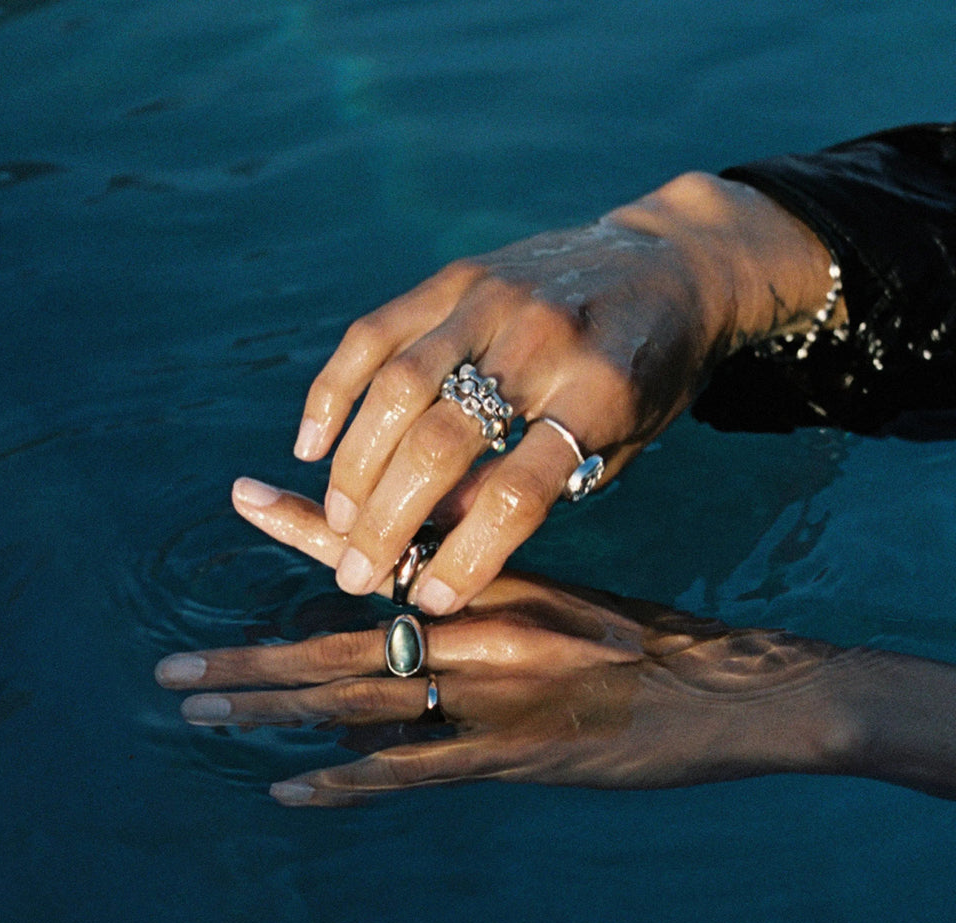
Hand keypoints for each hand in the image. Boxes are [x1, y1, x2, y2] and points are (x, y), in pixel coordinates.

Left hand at [156, 483, 846, 806]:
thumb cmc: (654, 642)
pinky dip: (345, 782)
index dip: (305, 526)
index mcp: (493, 581)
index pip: (382, 547)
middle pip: (344, 641)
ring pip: (359, 702)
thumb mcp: (571, 598)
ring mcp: (491, 697)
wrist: (737, 691)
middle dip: (252, 658)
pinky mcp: (512, 759)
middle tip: (173, 670)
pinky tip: (288, 790)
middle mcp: (480, 630)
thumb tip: (424, 593)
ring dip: (274, 713)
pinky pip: (411, 773)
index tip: (242, 496)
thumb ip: (495, 595)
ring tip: (201, 715)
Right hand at [290, 173, 837, 614]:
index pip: (518, 492)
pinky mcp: (456, 276)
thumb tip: (442, 531)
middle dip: (388, 521)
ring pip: (395, 388)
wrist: (672, 263)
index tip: (432, 598)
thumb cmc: (650, 373)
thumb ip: (539, 484)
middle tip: (358, 574)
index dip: (467, 556)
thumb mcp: (622, 442)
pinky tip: (311, 443)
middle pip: (441, 442)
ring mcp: (492, 299)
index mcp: (601, 394)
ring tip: (339, 520)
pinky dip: (333, 390)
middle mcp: (542, 340)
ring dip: (354, 466)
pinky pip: (373, 333)